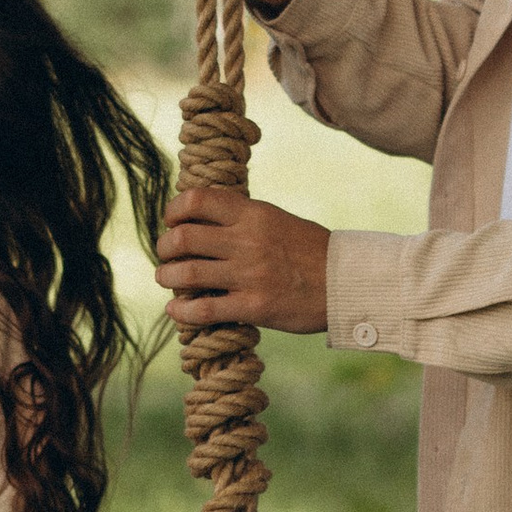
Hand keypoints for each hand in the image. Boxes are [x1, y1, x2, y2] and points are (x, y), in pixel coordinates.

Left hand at [156, 185, 332, 333]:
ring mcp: (249, 275)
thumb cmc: (311, 251)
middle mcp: (247, 241)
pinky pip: (203, 310)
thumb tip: (202, 219)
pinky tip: (177, 309)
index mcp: (253, 214)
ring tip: (169, 280)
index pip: (196, 201)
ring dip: (167, 278)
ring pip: (186, 273)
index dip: (174, 210)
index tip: (173, 222)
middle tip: (167, 256)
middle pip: (182, 238)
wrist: (346, 283)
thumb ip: (242, 219)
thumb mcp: (277, 220)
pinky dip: (182, 311)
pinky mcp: (253, 307)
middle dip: (164, 248)